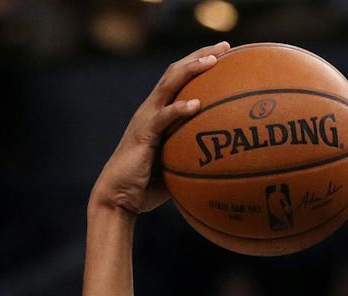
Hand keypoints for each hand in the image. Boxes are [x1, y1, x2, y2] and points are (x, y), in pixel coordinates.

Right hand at [91, 43, 229, 215]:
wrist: (119, 197)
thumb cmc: (148, 187)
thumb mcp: (177, 166)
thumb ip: (196, 156)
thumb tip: (228, 162)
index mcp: (159, 112)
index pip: (180, 79)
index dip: (200, 63)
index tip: (225, 54)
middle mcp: (151, 109)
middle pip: (176, 72)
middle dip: (201, 55)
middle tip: (225, 47)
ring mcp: (146, 119)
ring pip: (169, 85)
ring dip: (191, 70)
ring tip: (212, 62)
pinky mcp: (143, 134)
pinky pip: (163, 117)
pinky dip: (179, 109)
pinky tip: (197, 105)